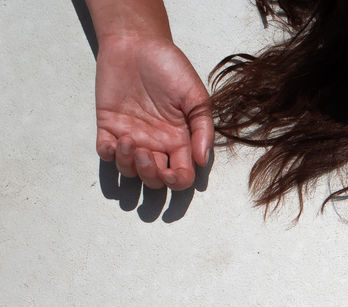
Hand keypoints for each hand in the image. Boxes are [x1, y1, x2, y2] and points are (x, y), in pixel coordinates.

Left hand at [95, 34, 213, 189]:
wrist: (137, 44)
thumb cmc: (170, 67)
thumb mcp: (196, 96)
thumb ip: (203, 129)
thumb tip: (202, 160)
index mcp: (179, 140)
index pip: (181, 175)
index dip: (177, 182)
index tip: (171, 172)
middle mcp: (156, 144)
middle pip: (154, 180)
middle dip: (150, 176)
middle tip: (146, 154)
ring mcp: (131, 136)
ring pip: (129, 170)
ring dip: (129, 166)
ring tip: (128, 143)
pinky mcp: (108, 126)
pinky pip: (105, 152)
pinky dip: (108, 154)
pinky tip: (113, 142)